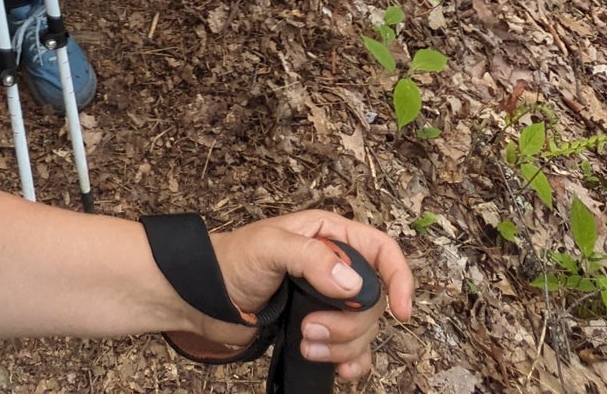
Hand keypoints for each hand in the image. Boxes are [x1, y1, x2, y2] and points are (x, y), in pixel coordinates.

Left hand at [179, 213, 411, 381]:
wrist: (206, 299)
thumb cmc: (232, 261)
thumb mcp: (269, 247)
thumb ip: (311, 258)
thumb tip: (353, 285)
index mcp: (329, 235)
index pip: (381, 250)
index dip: (398, 278)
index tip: (400, 311)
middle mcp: (335, 266)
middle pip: (373, 300)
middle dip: (348, 324)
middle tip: (309, 329)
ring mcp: (329, 300)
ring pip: (364, 330)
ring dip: (341, 346)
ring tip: (305, 344)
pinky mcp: (321, 328)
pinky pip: (355, 351)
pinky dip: (352, 364)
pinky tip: (338, 371)